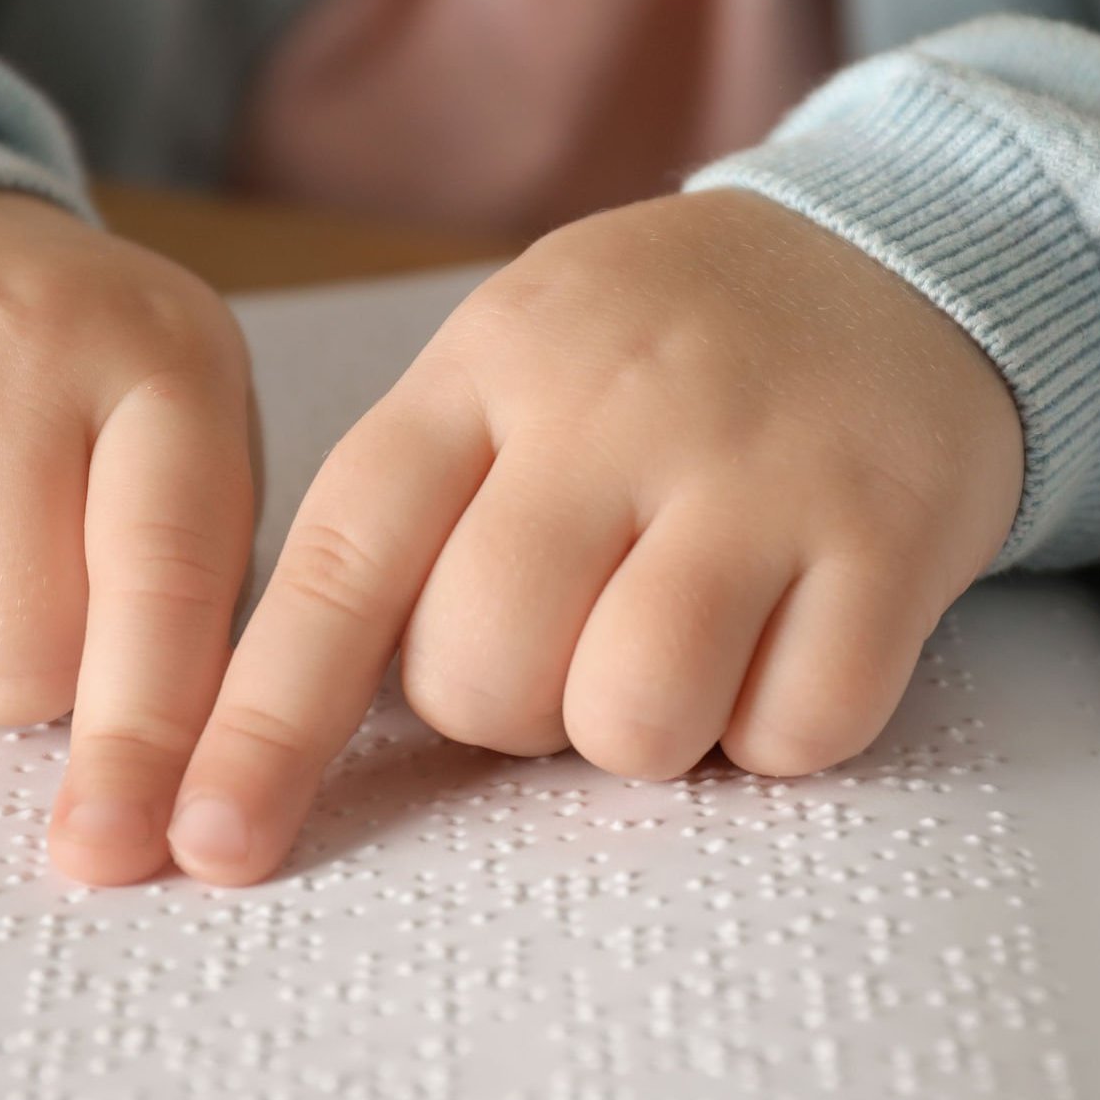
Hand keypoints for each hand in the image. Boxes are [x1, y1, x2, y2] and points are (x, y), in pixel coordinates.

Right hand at [0, 191, 255, 887]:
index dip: (148, 739)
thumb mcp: (176, 437)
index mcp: (163, 367)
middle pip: (10, 661)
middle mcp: (11, 348)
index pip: (163, 582)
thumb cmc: (63, 387)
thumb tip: (164, 811)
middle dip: (5, 679)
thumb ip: (190, 599)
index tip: (126, 855)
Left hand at [167, 189, 1023, 884]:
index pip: (341, 561)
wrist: (893, 256)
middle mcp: (613, 408)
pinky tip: (790, 632)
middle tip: (579, 633)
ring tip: (684, 639)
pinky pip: (795, 732)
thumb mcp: (511, 369)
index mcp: (486, 368)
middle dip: (511, 710)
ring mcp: (759, 466)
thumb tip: (279, 728)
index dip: (265, 720)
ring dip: (646, 730)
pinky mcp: (890, 530)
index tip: (207, 843)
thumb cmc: (661, 357)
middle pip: (485, 676)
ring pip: (634, 721)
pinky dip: (780, 727)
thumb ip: (414, 516)